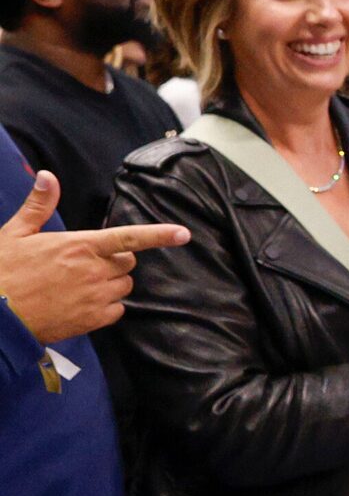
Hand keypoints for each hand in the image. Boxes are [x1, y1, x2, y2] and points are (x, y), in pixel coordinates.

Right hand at [0, 174, 189, 343]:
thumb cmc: (2, 271)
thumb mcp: (16, 233)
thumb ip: (39, 205)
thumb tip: (47, 176)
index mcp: (79, 245)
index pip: (128, 238)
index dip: (159, 235)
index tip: (183, 234)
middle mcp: (94, 270)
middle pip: (127, 262)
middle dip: (115, 260)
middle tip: (86, 263)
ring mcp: (96, 296)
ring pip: (125, 286)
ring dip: (112, 283)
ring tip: (80, 284)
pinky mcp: (93, 319)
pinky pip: (117, 310)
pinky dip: (108, 306)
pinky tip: (83, 303)